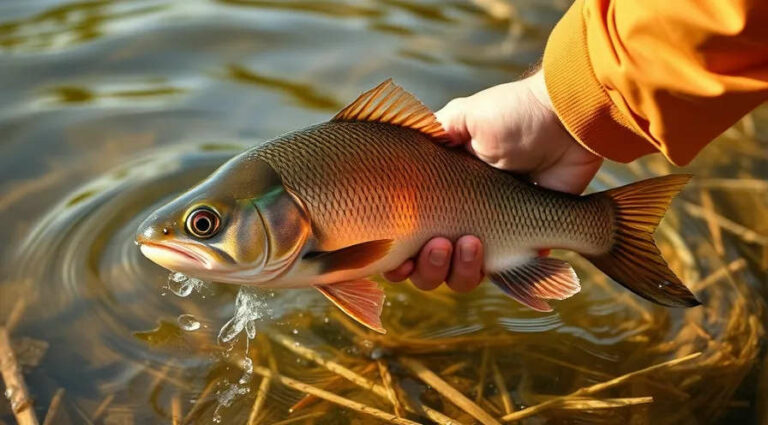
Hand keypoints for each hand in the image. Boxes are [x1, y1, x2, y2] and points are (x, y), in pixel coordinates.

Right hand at [384, 70, 602, 291]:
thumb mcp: (462, 119)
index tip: (394, 257)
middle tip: (440, 243)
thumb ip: (429, 138)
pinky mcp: (526, 244)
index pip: (407, 234)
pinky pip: (505, 277)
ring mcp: (493, 233)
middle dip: (427, 266)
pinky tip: (488, 253)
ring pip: (463, 275)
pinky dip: (493, 272)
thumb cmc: (512, 116)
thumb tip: (396, 160)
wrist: (565, 121)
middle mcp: (462, 217)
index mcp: (441, 191)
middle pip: (431, 266)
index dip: (396, 254)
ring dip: (458, 269)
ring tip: (471, 242)